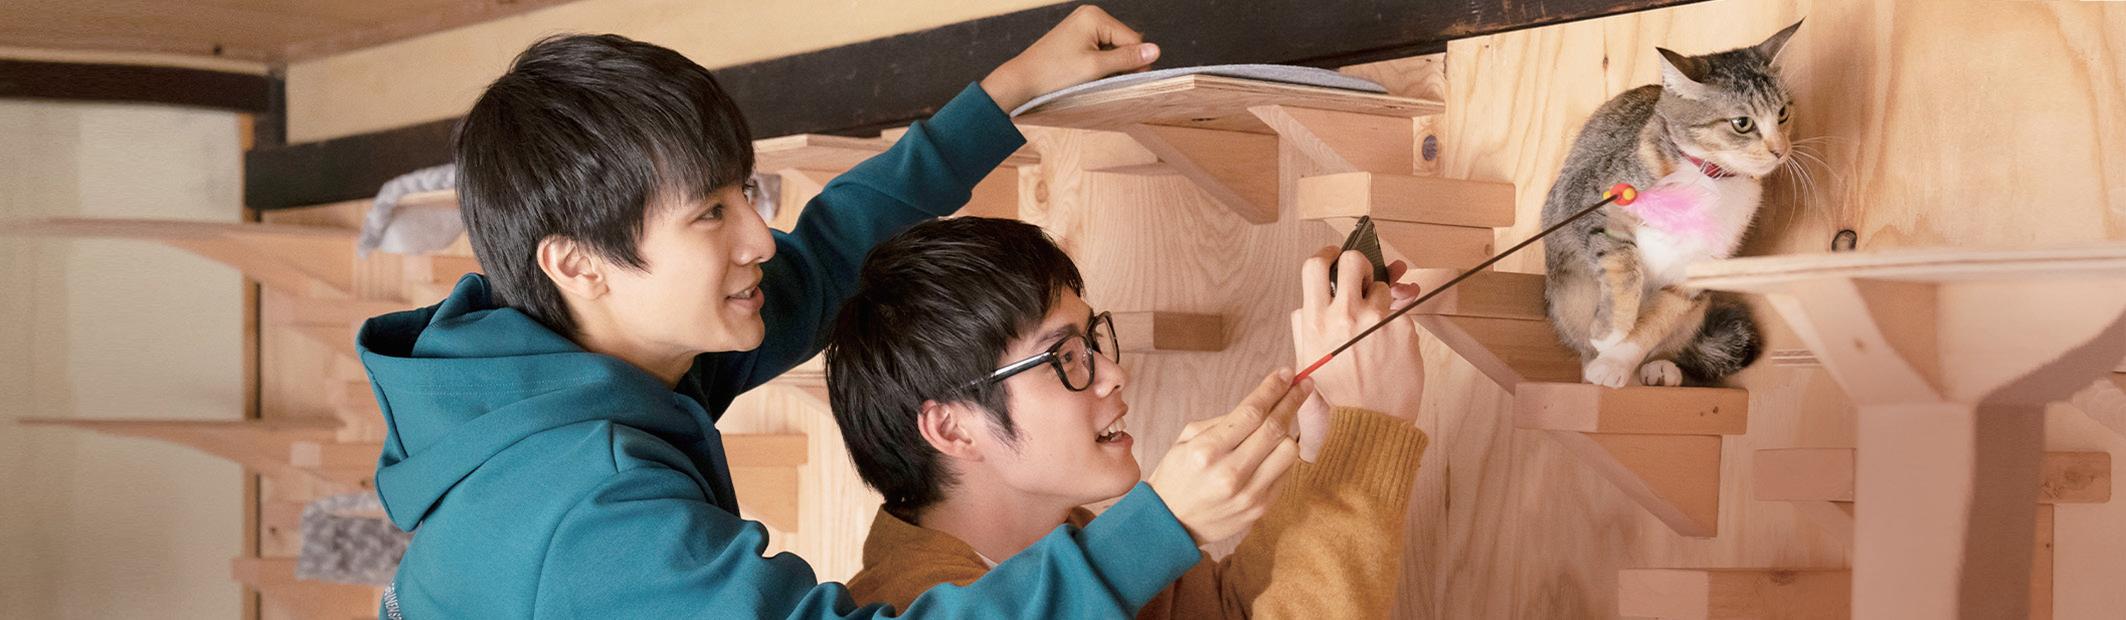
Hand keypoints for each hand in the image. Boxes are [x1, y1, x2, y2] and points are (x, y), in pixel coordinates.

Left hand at [979, 6, 1159, 111]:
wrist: (1022, 81)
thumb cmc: (1055, 73)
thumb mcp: (1095, 68)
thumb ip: (1127, 59)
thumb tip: (1156, 50)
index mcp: (1095, 16)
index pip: (1132, 38)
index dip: (1136, 61)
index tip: (1132, 82)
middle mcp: (1089, 15)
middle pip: (1123, 41)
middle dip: (1122, 62)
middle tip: (1108, 82)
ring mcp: (1082, 25)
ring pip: (1112, 47)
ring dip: (1110, 65)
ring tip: (1093, 79)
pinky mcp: (1076, 37)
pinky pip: (1100, 49)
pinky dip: (1100, 63)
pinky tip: (1088, 75)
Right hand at [1146, 370, 1307, 545]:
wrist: (1170, 524)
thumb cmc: (1178, 475)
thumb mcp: (1187, 440)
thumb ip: (1223, 421)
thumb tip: (1263, 401)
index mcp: (1206, 451)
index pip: (1251, 412)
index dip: (1273, 389)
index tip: (1287, 374)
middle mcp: (1229, 473)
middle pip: (1275, 428)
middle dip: (1293, 400)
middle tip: (1303, 385)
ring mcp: (1248, 494)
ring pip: (1289, 451)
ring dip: (1289, 432)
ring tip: (1281, 424)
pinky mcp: (1260, 508)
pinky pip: (1285, 473)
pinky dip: (1282, 457)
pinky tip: (1273, 450)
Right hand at [1291, 248, 1425, 429]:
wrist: (1372, 421)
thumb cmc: (1342, 392)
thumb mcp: (1308, 359)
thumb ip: (1305, 325)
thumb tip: (1310, 298)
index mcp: (1315, 322)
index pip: (1315, 266)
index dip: (1327, 254)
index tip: (1334, 255)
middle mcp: (1344, 316)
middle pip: (1353, 261)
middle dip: (1360, 264)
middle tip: (1363, 278)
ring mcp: (1375, 320)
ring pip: (1382, 286)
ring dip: (1382, 298)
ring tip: (1377, 326)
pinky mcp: (1401, 328)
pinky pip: (1401, 309)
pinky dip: (1397, 320)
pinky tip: (1391, 341)